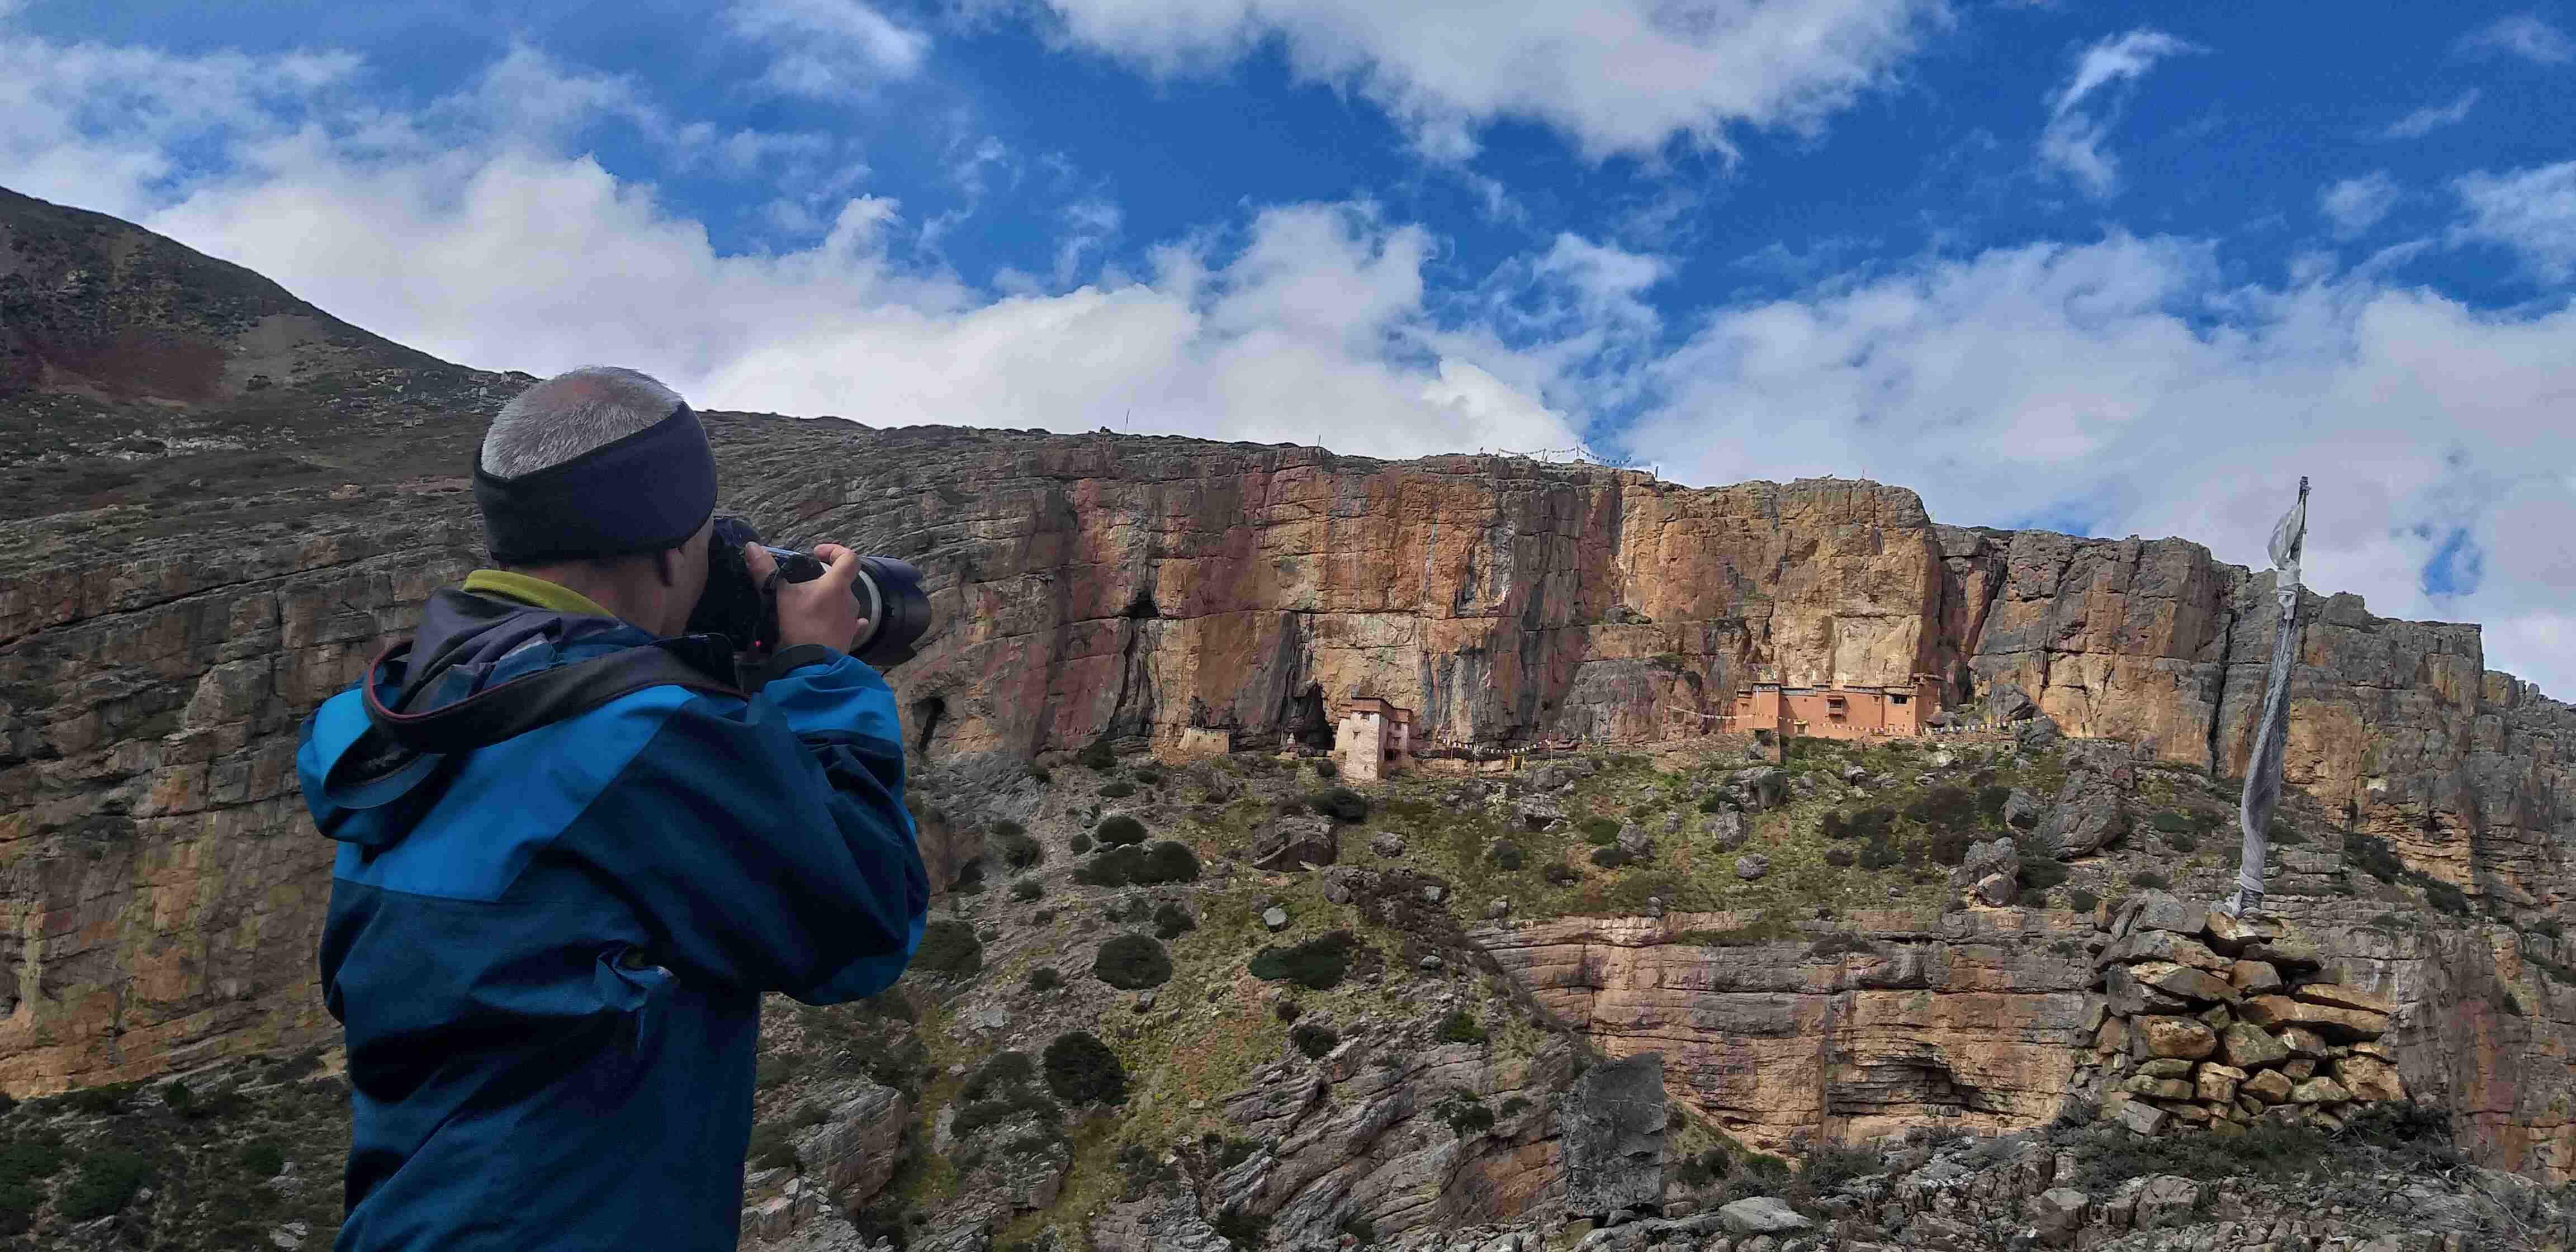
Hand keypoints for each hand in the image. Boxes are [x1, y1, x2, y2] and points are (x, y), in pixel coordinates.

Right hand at [744, 542, 871, 653]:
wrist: (811, 665)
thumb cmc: (798, 627)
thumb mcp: (778, 596)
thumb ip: (765, 570)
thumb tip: (752, 547)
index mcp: (837, 585)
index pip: (848, 558)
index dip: (835, 550)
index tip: (817, 553)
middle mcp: (850, 600)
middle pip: (842, 582)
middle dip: (824, 580)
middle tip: (802, 585)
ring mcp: (851, 620)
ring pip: (842, 603)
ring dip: (829, 601)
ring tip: (807, 606)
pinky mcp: (849, 638)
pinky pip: (850, 624)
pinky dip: (841, 619)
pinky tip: (836, 621)